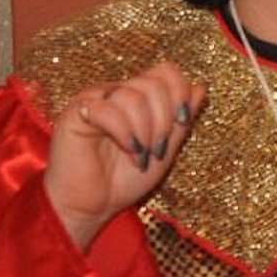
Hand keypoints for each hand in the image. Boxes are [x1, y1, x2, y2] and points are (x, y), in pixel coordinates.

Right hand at [44, 62, 206, 250]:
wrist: (93, 206)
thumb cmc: (125, 179)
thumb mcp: (166, 149)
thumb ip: (182, 119)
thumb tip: (200, 87)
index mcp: (137, 96)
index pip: (166, 71)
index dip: (180, 94)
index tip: (182, 123)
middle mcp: (115, 92)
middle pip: (153, 83)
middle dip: (164, 120)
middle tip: (157, 149)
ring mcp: (95, 100)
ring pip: (132, 96)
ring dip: (145, 131)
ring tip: (141, 155)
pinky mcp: (75, 113)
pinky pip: (107, 109)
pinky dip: (126, 133)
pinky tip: (129, 152)